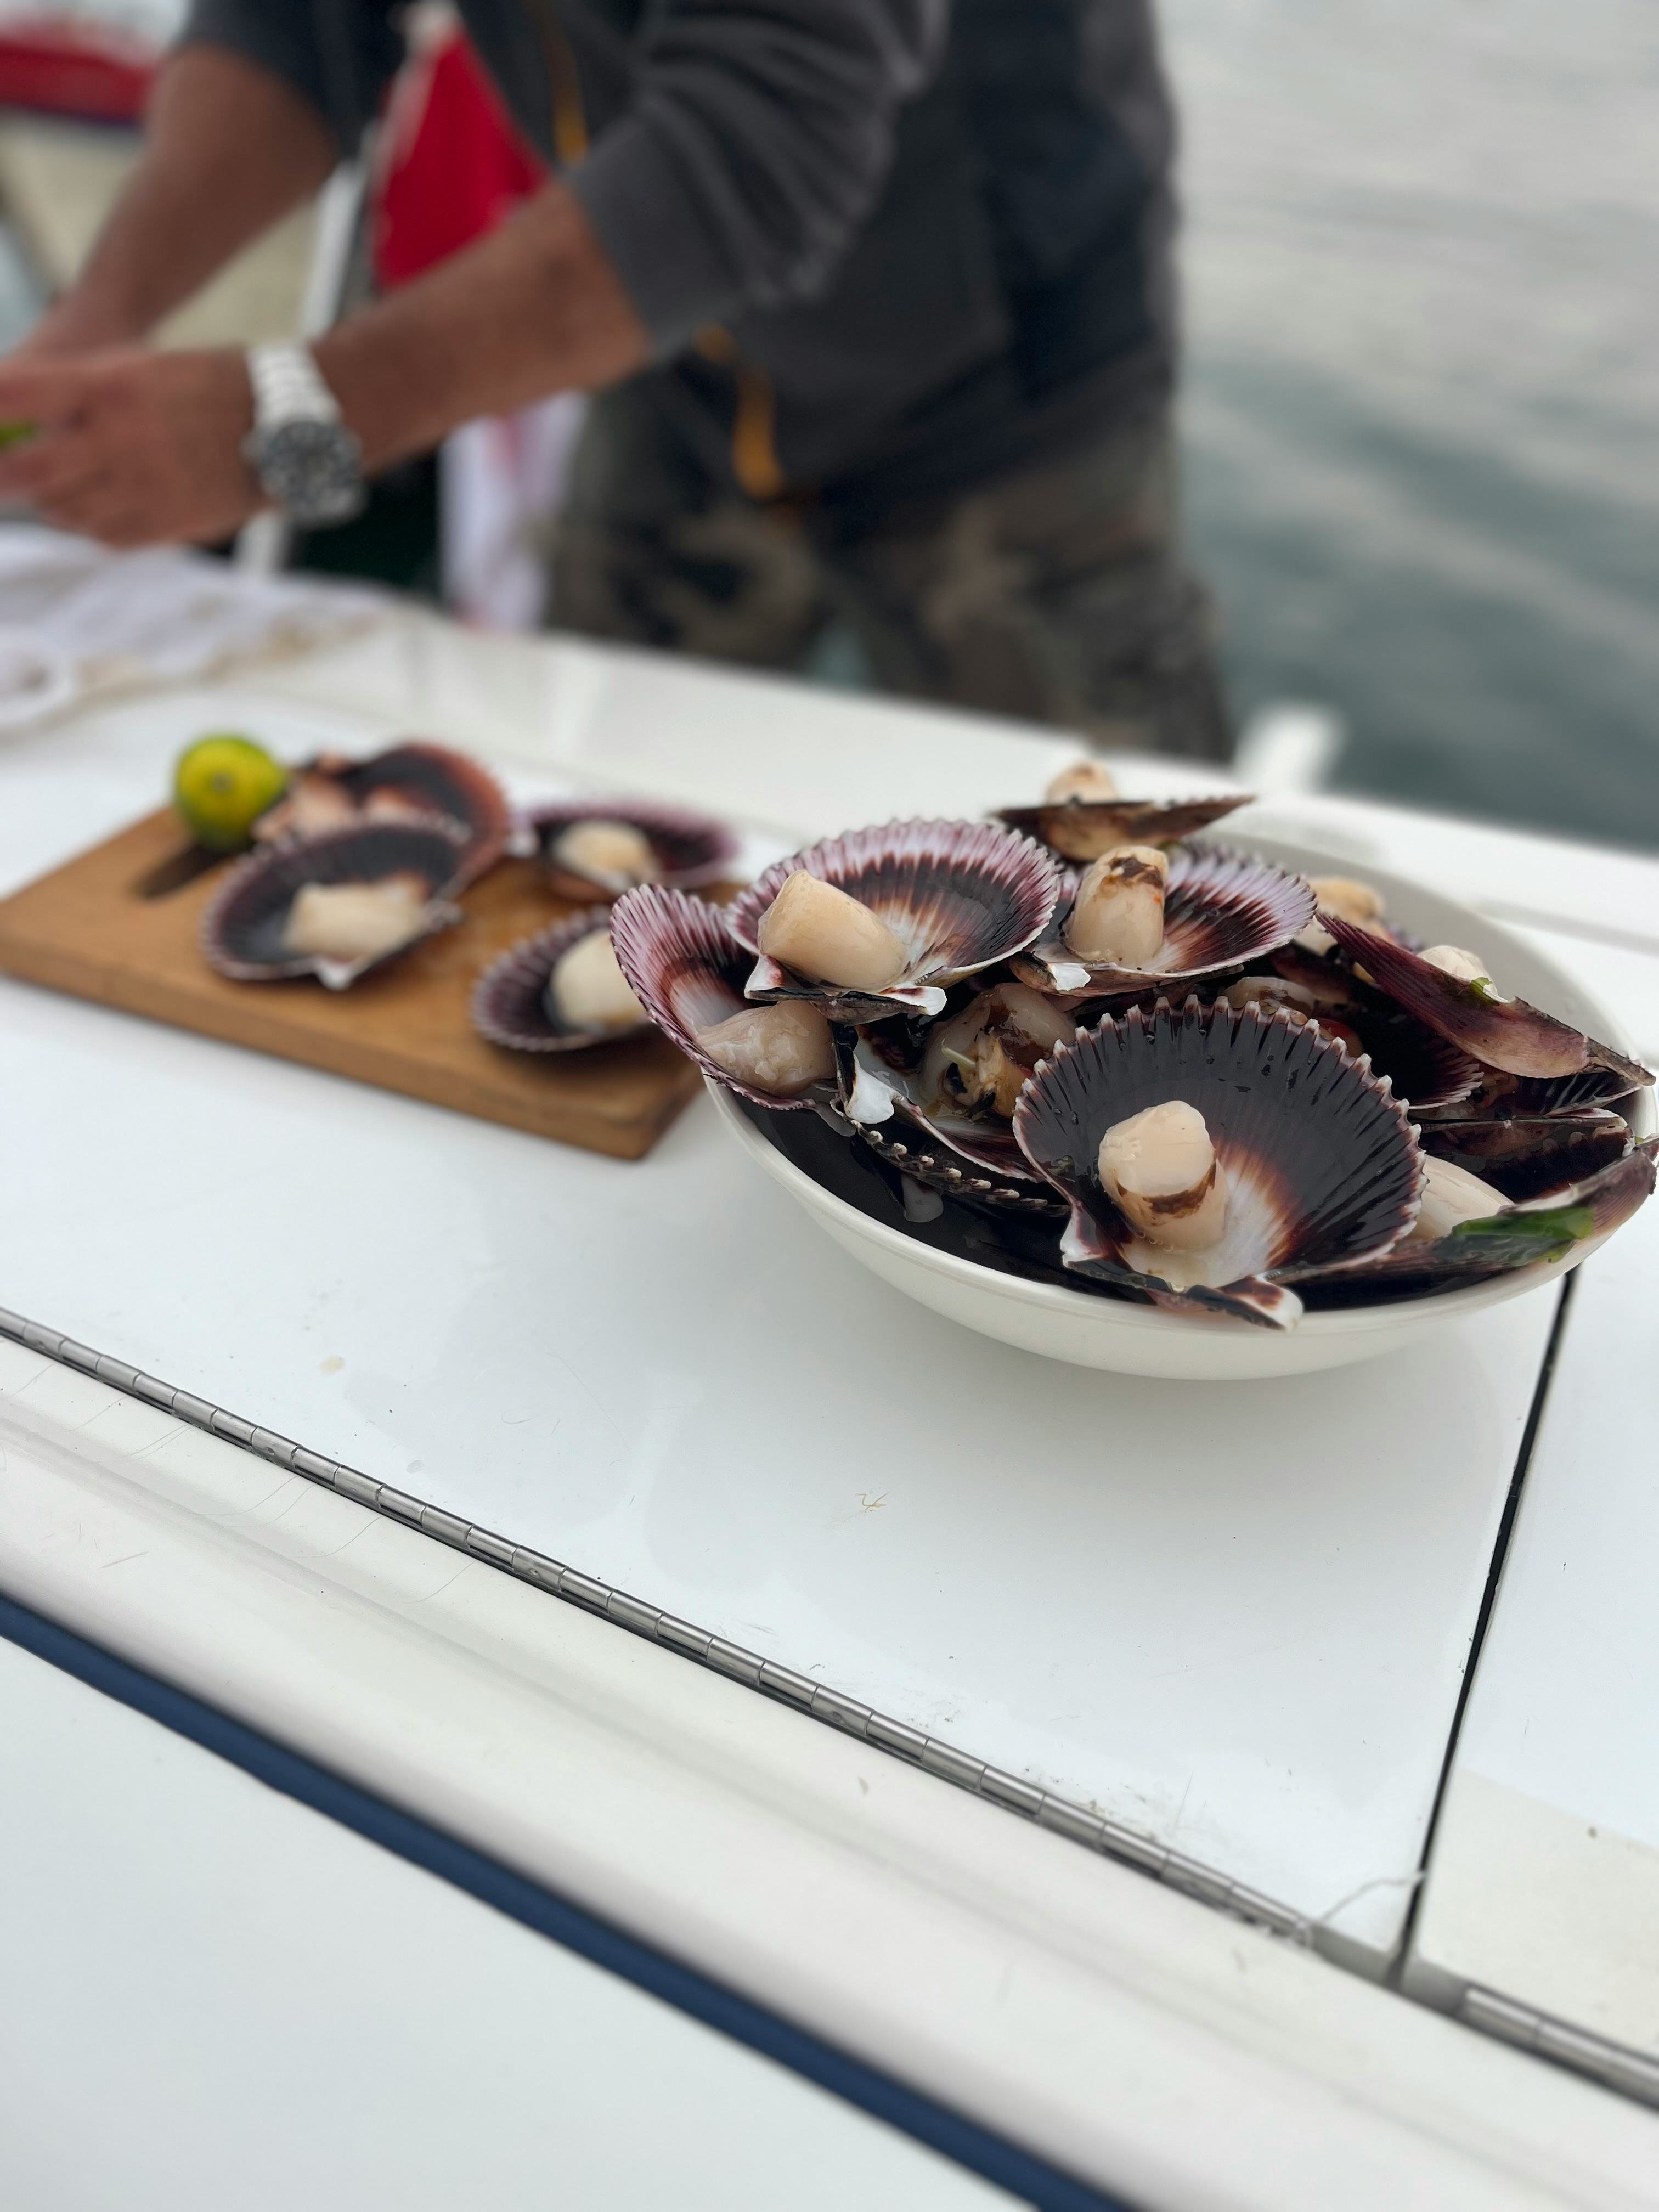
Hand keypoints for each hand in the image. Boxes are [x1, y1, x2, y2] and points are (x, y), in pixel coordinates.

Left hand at [0, 347, 263, 548]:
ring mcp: (146, 486)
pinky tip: (92, 510)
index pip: (17, 395)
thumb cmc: (205, 385)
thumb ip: (77, 393)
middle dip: (4, 476)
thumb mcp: (137, 366)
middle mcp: (123, 438)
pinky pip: (106, 535)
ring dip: (49, 502)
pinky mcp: (168, 523)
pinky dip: (88, 524)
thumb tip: (21, 428)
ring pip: (65, 510)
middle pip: (30, 470)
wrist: (285, 425)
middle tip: (0, 476)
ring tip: (49, 491)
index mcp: (112, 385)